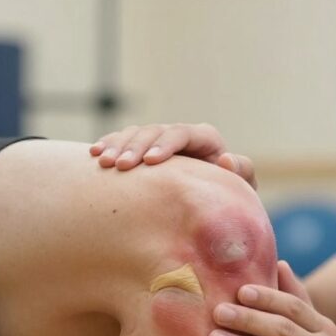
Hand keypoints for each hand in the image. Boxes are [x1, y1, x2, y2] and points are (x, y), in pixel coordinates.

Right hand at [90, 123, 256, 188]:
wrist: (208, 204)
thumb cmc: (228, 196)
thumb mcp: (241, 187)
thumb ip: (241, 172)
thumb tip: (226, 159)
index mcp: (205, 139)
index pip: (184, 133)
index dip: (167, 143)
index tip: (151, 161)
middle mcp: (180, 136)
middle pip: (155, 131)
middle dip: (136, 146)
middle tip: (121, 166)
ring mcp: (158, 141)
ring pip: (135, 134)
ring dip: (118, 146)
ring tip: (103, 162)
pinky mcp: (141, 149)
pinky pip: (121, 140)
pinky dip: (108, 145)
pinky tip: (94, 154)